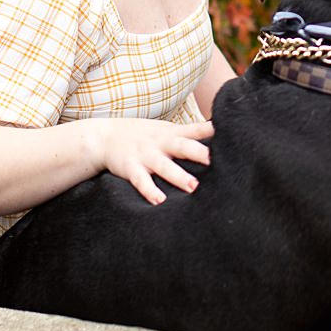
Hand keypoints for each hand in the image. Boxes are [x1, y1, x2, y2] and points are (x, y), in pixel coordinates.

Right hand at [91, 117, 214, 205]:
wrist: (104, 136)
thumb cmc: (143, 135)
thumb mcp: (164, 130)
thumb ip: (188, 133)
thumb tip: (215, 134)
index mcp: (171, 133)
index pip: (194, 129)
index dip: (209, 129)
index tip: (227, 130)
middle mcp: (160, 143)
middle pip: (182, 146)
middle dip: (197, 152)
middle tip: (213, 160)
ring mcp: (145, 156)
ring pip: (164, 166)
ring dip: (178, 176)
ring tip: (193, 186)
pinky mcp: (131, 168)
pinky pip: (141, 181)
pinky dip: (150, 191)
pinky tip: (159, 201)